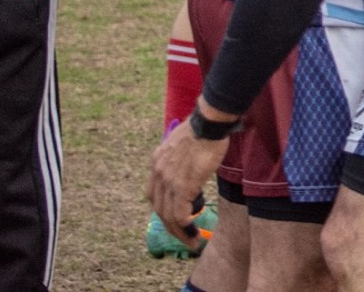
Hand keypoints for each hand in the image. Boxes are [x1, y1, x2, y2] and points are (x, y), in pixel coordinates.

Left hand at [148, 109, 227, 242]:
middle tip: (185, 237)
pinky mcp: (183, 186)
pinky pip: (179, 214)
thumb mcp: (183, 144)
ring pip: (168, 216)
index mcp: (157, 162)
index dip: (164, 211)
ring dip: (179, 232)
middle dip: (171, 227)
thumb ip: (181, 159)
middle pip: (159, 209)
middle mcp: (158, 172)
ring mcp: (169, 180)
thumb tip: (189, 168)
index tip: (176, 220)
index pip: (154, 195)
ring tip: (192, 240)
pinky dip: (186, 225)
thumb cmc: (203, 130)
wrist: (209, 124)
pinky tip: (194, 229)